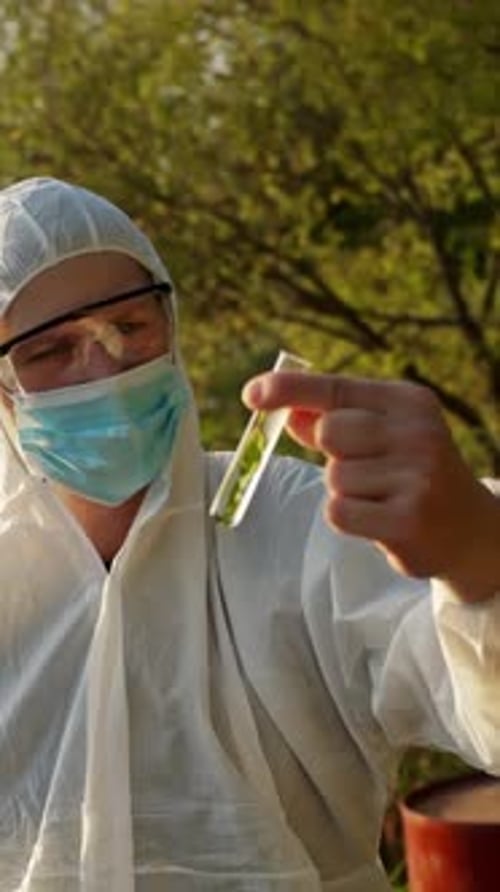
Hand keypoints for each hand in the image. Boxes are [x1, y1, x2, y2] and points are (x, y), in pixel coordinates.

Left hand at [242, 371, 499, 600]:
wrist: (468, 529)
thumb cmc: (410, 473)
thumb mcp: (382, 436)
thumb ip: (333, 420)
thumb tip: (285, 412)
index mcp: (407, 402)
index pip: (336, 387)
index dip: (289, 389)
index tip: (251, 394)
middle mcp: (416, 432)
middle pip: (329, 433)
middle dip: (333, 454)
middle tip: (367, 469)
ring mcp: (416, 476)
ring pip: (334, 477)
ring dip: (345, 491)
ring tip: (381, 497)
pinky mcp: (408, 519)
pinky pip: (339, 512)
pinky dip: (349, 518)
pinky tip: (380, 519)